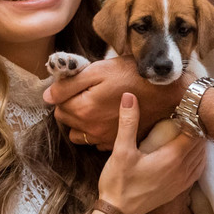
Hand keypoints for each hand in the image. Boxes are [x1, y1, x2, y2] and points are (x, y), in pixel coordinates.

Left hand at [44, 57, 189, 146]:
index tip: (79, 84)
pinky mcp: (116, 143)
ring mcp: (104, 139)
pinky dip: (97, 131)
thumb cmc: (133, 76)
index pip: (57, 105)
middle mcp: (91, 129)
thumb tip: (47, 96)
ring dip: (82, 121)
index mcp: (83, 109)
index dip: (65, 92)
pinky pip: (96, 141)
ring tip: (96, 106)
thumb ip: (69, 84)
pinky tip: (108, 117)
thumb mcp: (99, 71)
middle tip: (89, 92)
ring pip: (79, 133)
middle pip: (66, 120)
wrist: (166, 93)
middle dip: (71, 106)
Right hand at [99, 93, 206, 213]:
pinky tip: (189, 152)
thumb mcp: (121, 150)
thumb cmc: (119, 182)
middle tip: (188, 114)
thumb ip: (128, 122)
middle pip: (200, 144)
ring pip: (201, 157)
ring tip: (190, 129)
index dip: (192, 118)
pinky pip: (197, 170)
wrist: (119, 212)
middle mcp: (182, 170)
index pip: (194, 132)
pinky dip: (197, 158)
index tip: (185, 106)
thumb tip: (129, 96)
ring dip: (198, 143)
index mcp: (172, 158)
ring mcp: (182, 182)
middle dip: (196, 128)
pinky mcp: (179, 190)